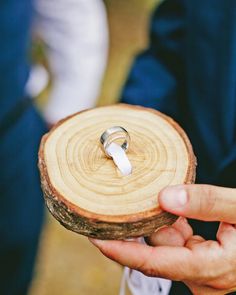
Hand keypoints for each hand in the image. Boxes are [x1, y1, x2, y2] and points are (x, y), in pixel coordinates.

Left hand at [89, 185, 235, 293]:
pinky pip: (179, 243)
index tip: (96, 237)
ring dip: (162, 222)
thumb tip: (165, 197)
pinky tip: (175, 210)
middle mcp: (204, 277)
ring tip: (152, 198)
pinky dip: (174, 225)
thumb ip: (207, 202)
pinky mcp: (204, 263)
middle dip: (140, 228)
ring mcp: (203, 272)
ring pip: (168, 245)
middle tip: (117, 204)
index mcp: (213, 268)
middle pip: (158, 251)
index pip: (155, 263)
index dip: (123, 252)